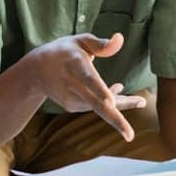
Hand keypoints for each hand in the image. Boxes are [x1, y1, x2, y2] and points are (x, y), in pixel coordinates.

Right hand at [28, 32, 145, 140]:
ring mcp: (70, 98)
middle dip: (114, 120)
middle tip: (130, 136)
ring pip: (99, 107)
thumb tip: (121, 39)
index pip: (88, 78)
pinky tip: (117, 90)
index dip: (100, 90)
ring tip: (140, 101)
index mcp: (74, 62)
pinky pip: (95, 106)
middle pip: (94, 105)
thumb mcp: (80, 41)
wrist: (35, 70)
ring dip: (121, 105)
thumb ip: (101, 44)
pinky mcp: (70, 106)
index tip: (111, 102)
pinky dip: (108, 101)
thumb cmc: (63, 51)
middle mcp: (71, 83)